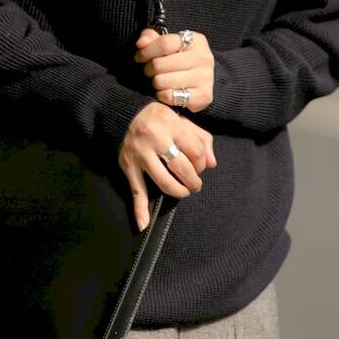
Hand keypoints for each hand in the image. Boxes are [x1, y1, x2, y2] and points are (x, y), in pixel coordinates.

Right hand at [118, 101, 216, 231]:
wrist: (126, 115)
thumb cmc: (160, 119)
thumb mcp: (183, 121)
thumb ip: (201, 139)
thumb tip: (212, 164)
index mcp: (171, 123)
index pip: (195, 151)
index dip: (202, 163)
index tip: (200, 166)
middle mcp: (154, 138)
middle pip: (182, 167)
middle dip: (193, 181)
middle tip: (195, 185)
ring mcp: (140, 153)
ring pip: (164, 181)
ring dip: (178, 192)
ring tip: (183, 191)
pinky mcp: (128, 165)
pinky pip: (136, 189)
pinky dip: (139, 209)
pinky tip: (143, 223)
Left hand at [133, 27, 214, 113]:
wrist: (201, 82)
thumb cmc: (180, 59)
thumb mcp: (168, 44)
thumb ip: (151, 38)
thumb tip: (141, 43)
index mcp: (196, 41)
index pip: (164, 43)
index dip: (146, 51)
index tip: (139, 57)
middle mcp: (204, 58)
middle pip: (159, 64)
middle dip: (149, 69)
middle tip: (150, 71)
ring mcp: (205, 78)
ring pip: (161, 81)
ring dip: (155, 82)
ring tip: (159, 80)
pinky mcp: (203, 96)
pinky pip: (169, 96)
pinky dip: (162, 95)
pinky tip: (166, 91)